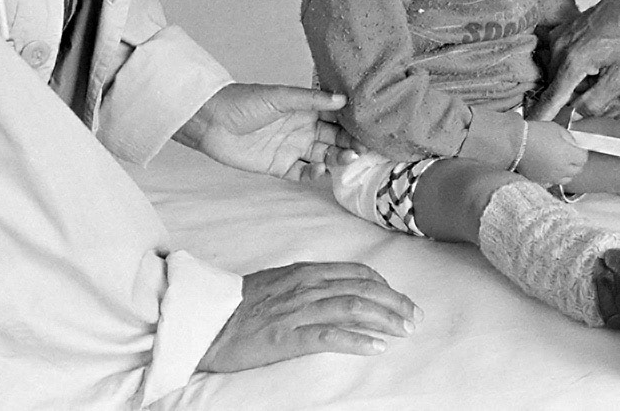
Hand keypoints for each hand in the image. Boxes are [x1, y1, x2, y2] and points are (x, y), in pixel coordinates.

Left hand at [176, 83, 354, 180]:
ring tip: (347, 160)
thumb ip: (311, 99)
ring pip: (322, 157)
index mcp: (305, 109)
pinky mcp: (279, 166)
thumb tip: (343, 99)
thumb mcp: (280, 96)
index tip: (369, 128)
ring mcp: (291, 148)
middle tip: (362, 149)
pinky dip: (314, 174)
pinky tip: (321, 171)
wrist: (212, 121)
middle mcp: (302, 129)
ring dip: (336, 160)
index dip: (352, 123)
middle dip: (349, 144)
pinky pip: (302, 173)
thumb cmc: (244, 101)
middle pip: (333, 139)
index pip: (335, 117)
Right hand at [197, 262, 419, 372]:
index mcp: (304, 272)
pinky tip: (377, 346)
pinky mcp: (288, 336)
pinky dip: (358, 340)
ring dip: (385, 319)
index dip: (383, 285)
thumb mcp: (277, 283)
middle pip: (362, 289)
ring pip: (353, 307)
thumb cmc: (238, 306)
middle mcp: (306, 286)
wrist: (204, 322)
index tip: (399, 299)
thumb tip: (336, 288)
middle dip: (394, 302)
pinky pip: (330, 335)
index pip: (355, 273)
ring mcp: (298, 311)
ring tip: (404, 331)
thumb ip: (307, 283)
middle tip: (414, 317)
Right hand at [515, 121, 587, 184]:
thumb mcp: (555, 128)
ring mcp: (551, 177)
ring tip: (560, 162)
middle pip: (577, 170)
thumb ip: (568, 137)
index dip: (581, 152)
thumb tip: (574, 144)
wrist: (515, 143)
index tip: (577, 148)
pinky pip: (554, 182)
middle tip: (570, 154)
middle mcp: (562, 169)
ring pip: (567, 179)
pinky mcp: (541, 181)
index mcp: (568, 154)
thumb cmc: (534, 133)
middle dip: (576, 162)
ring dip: (567, 171)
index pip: (583, 158)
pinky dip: (554, 177)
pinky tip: (549, 168)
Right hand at [529, 0, 619, 119]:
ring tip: (596, 67)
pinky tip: (590, 57)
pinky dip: (571, 65)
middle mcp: (558, 50)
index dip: (539, 116)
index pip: (550, 99)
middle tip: (597, 82)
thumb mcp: (619, 77)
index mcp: (573, 63)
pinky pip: (557, 60)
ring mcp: (555, 40)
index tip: (529, 129)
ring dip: (573, 79)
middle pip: (556, 88)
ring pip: (557, 75)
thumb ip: (595, 102)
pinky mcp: (556, 34)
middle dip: (572, 93)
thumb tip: (576, 116)